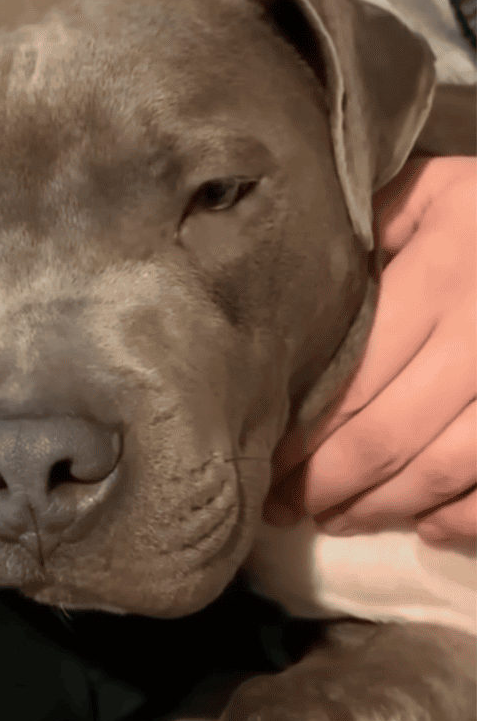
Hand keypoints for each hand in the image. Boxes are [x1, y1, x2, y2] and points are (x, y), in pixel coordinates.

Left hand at [265, 156, 475, 548]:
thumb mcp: (434, 193)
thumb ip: (370, 227)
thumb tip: (295, 281)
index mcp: (441, 280)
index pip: (354, 378)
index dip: (303, 432)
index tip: (264, 456)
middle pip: (387, 435)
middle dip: (324, 482)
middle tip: (280, 503)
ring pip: (442, 470)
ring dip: (379, 508)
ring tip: (333, 519)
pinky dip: (464, 520)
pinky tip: (426, 527)